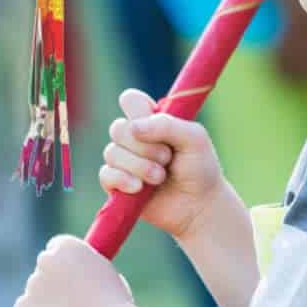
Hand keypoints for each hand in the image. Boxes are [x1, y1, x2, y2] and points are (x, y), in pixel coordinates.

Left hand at [13, 235, 132, 306]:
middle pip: (43, 269)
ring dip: (44, 305)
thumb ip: (85, 268)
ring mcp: (32, 283)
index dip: (62, 266)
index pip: (55, 249)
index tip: (67, 281)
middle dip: (50, 284)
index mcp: (67, 245)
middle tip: (66, 306)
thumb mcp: (104, 273)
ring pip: (34, 294)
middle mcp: (46, 259)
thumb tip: (78, 274)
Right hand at [99, 89, 224, 240]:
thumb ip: (167, 125)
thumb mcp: (194, 139)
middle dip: (144, 146)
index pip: (130, 100)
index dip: (138, 110)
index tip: (157, 124)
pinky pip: (106, 175)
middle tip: (167, 158)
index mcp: (150, 120)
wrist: (199, 207)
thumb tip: (133, 128)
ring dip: (139, 166)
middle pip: (118, 128)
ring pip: (112, 152)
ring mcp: (124, 160)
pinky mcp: (117, 184)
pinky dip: (123, 180)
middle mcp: (133, 137)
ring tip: (160, 177)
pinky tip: (139, 188)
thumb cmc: (200, 168)